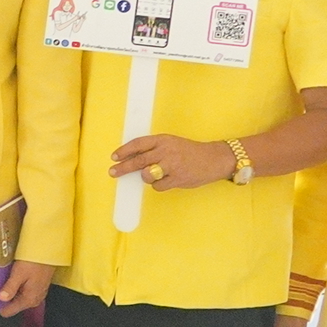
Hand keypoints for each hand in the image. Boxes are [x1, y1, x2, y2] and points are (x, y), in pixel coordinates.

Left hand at [0, 258, 56, 315]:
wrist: (48, 254)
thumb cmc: (35, 262)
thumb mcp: (19, 274)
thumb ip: (10, 288)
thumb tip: (0, 299)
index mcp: (29, 300)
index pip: (8, 312)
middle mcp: (33, 301)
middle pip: (12, 305)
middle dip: (4, 296)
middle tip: (0, 283)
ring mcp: (36, 295)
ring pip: (16, 298)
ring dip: (10, 290)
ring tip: (8, 278)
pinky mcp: (36, 289)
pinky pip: (22, 292)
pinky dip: (17, 286)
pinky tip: (15, 277)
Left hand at [110, 134, 236, 189]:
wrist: (213, 159)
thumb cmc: (189, 151)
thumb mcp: (171, 143)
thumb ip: (154, 150)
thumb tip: (131, 160)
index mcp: (163, 140)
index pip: (139, 144)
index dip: (124, 151)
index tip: (114, 157)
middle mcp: (166, 151)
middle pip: (139, 161)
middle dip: (123, 168)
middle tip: (113, 172)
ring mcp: (172, 165)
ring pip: (147, 175)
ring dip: (146, 177)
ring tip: (156, 174)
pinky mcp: (178, 179)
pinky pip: (158, 186)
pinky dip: (158, 185)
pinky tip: (167, 180)